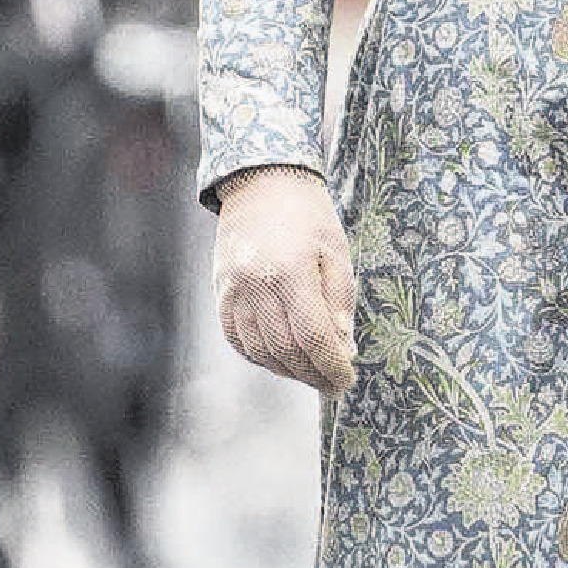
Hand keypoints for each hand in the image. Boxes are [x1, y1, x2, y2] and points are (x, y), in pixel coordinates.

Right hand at [213, 166, 355, 394]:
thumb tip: (344, 348)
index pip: (312, 337)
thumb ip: (339, 303)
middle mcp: (255, 285)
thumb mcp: (337, 253)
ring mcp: (232, 290)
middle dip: (313, 374)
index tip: (347, 381)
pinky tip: (282, 359)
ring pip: (260, 350)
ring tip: (312, 373)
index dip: (331, 366)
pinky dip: (261, 356)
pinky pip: (238, 339)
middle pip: (285, 350)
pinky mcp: (220, 292)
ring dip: (288, 370)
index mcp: (289, 272)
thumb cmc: (308, 216)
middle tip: (334, 384)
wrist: (261, 183)